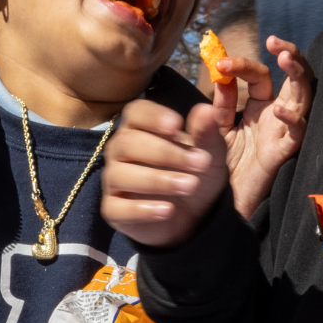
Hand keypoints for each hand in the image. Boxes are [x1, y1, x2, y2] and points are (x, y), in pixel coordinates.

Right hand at [102, 99, 227, 249]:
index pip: (136, 112)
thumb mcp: (209, 152)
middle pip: (127, 143)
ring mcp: (113, 180)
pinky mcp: (112, 209)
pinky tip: (168, 210)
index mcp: (140, 127)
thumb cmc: (196, 172)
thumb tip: (205, 110)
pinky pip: (118, 208)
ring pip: (119, 175)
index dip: (153, 117)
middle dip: (164, 153)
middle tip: (200, 163)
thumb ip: (206, 132)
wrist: (193, 213)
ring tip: (190, 186)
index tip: (177, 125)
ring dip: (157, 180)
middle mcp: (120, 151)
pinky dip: (142, 209)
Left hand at [212, 37, 313, 218]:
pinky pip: (297, 132)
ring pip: (303, 96)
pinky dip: (292, 119)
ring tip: (286, 58)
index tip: (220, 63)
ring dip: (298, 75)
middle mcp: (275, 114)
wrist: (218, 203)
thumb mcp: (216, 130)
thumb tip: (222, 78)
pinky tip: (280, 110)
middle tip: (274, 41)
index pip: (258, 76)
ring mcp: (282, 130)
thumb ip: (219, 107)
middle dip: (288, 54)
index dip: (243, 65)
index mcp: (258, 107)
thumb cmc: (219, 166)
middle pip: (291, 76)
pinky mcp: (284, 152)